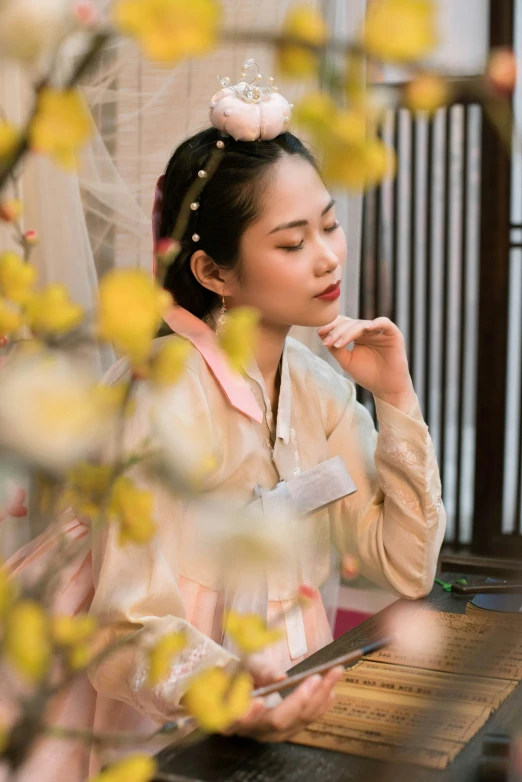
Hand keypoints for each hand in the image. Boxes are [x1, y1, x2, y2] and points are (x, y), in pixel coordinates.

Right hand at [224, 658, 342, 742]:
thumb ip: (260, 671)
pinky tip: (331, 691)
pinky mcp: (286, 731)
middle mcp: (252, 729)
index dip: (249, 714)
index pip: (238, 719)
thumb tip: (280, 677)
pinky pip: (306, 722)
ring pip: (297, 722)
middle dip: (300, 699)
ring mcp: (271, 733)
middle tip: (317, 677)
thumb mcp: (247, 665)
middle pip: (277, 721)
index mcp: (232, 713)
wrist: (243, 683)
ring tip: (333, 675)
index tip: (259, 701)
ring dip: (318, 698)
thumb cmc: (241, 671)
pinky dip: (321, 705)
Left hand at [318, 316, 415, 412]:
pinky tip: (367, 328)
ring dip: (348, 332)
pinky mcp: (393, 335)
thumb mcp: (347, 361)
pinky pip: (385, 324)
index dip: (331, 326)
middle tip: (327, 341)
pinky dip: (377, 323)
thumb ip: (336, 348)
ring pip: (362, 324)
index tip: (319, 333)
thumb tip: (321, 334)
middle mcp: (368, 331)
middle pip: (350, 323)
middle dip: (337, 331)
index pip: (343, 324)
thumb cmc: (367, 375)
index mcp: (357, 335)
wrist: (386, 388)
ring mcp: (380, 332)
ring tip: (338, 344)